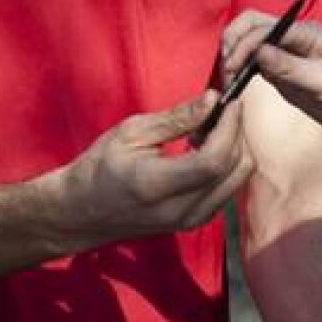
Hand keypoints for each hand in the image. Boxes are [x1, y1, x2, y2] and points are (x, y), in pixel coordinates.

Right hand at [54, 91, 255, 246]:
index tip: (231, 102)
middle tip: (222, 110)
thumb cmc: (100, 167)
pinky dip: (226, 164)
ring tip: (209, 129)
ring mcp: (190, 220)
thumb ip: (176, 118)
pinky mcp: (195, 222)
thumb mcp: (130, 133)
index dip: (230, 128)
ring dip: (234, 149)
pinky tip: (204, 148)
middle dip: (237, 134)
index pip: (213, 159)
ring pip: (237, 180)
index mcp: (157, 184)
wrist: (84, 212)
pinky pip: (227, 189)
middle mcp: (180, 210)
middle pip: (234, 170)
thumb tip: (212, 100)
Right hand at [220, 13, 321, 144]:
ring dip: (235, 57)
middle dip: (233, 43)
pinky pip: (257, 67)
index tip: (233, 68)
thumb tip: (258, 52)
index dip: (243, 44)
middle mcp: (292, 40)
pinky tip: (235, 85)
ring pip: (251, 47)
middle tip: (225, 70)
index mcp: (304, 33)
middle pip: (251, 27)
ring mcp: (287, 58)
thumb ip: (290, 67)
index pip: (262, 27)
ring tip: (227, 80)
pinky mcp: (285, 76)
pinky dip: (243, 72)